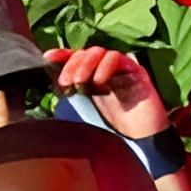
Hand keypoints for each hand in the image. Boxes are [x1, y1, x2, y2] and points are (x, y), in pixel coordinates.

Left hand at [45, 46, 171, 142]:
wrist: (142, 138)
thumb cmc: (117, 124)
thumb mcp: (88, 106)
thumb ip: (74, 92)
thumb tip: (54, 82)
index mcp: (95, 74)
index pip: (77, 57)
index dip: (62, 54)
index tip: (48, 57)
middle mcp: (107, 67)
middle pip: (86, 52)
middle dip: (72, 64)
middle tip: (66, 81)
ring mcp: (122, 67)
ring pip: (100, 52)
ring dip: (86, 64)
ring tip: (80, 81)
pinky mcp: (135, 70)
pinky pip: (118, 59)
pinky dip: (106, 66)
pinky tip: (99, 81)